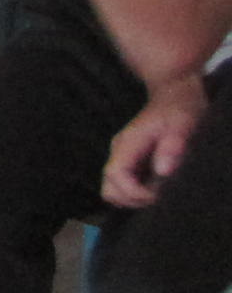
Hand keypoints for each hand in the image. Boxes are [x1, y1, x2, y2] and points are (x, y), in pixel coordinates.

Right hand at [102, 83, 205, 206]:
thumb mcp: (183, 124)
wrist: (173, 92)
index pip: (114, 176)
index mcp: (128, 144)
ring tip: (160, 192)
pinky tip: (158, 187)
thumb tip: (163, 172)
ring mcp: (122, 156)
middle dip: (132, 200)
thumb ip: (172, 147)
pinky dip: (138, 193)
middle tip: (159, 198)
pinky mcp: (129, 160)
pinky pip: (124, 184)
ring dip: (135, 198)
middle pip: (109, 188)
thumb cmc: (179, 108)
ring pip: (114, 189)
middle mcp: (119, 151)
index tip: (158, 196)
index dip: (134, 193)